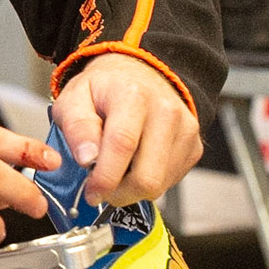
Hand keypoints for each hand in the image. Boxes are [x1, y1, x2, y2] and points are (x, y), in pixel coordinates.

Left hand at [52, 53, 201, 206]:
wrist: (140, 76)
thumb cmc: (104, 90)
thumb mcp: (74, 98)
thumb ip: (77, 127)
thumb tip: (87, 159)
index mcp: (133, 95)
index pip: (122, 144)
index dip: (104, 177)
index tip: (91, 192)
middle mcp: (166, 112)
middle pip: (147, 176)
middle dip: (119, 192)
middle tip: (101, 187)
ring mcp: (185, 130)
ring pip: (158, 185)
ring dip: (132, 189)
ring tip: (118, 167)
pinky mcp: (194, 147)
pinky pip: (169, 182)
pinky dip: (148, 182)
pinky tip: (136, 162)